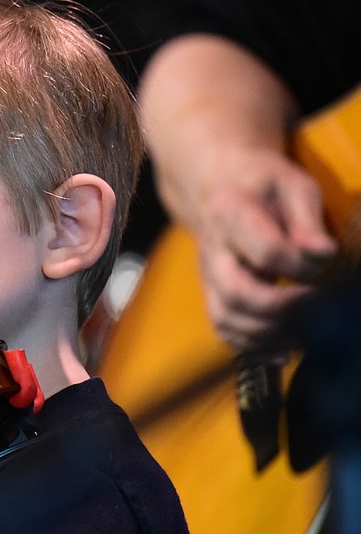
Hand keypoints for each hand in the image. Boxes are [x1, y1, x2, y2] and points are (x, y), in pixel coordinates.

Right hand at [189, 145, 335, 349]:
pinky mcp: (212, 293)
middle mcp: (212, 249)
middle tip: (316, 306)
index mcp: (230, 214)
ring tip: (304, 332)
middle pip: (235, 292)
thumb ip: (308, 221)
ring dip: (268, 333)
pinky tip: (284, 348)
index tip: (325, 261)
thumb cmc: (265, 186)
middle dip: (280, 308)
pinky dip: (253, 346)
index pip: (265, 250)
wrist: (223, 186)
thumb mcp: (293, 186)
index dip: (300, 265)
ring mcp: (208, 275)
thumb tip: (323, 254)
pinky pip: (224, 329)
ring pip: (226, 317)